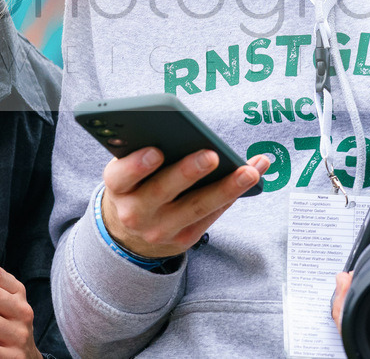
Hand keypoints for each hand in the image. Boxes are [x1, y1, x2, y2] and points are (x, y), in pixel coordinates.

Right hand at [101, 147, 269, 258]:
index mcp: (117, 187)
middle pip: (162, 191)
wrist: (132, 232)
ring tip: (249, 171)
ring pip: (195, 207)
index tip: (156, 151)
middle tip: (212, 155)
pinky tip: (252, 175)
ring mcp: (159, 230)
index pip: (120, 177)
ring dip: (225, 188)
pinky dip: (232, 195)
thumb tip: (184, 129)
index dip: (136, 166)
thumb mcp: (128, 170)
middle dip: (188, 173)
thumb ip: (144, 151)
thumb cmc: (137, 184)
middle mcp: (134, 212)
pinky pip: (210, 216)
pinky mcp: (183, 239)